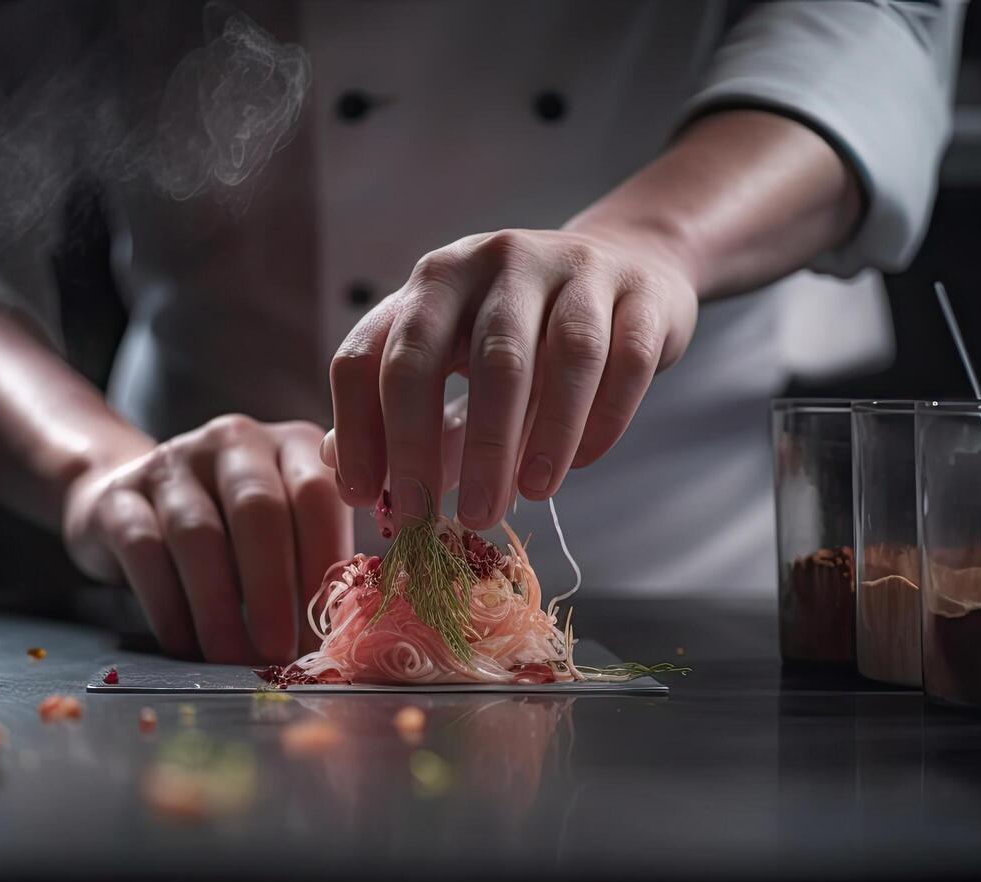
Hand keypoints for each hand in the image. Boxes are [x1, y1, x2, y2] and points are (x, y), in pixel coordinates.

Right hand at [61, 415, 350, 663]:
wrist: (131, 503)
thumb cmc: (234, 532)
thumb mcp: (287, 527)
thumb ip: (321, 559)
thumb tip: (348, 634)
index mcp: (291, 444)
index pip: (317, 493)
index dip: (324, 562)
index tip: (329, 626)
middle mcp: (235, 440)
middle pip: (259, 511)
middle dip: (273, 590)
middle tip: (280, 653)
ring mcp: (173, 461)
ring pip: (199, 534)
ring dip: (219, 608)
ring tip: (233, 660)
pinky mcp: (119, 495)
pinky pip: (145, 551)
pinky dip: (169, 606)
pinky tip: (185, 645)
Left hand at [327, 227, 696, 529]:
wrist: (630, 266)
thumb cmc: (526, 332)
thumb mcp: (454, 355)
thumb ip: (401, 409)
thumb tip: (342, 472)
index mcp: (432, 282)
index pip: (372, 356)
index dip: (361, 432)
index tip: (368, 500)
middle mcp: (492, 262)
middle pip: (459, 358)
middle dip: (446, 448)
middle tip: (453, 520)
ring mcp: (571, 269)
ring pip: (553, 359)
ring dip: (536, 439)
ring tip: (526, 497)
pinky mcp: (638, 292)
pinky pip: (621, 362)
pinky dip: (601, 422)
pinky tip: (582, 464)